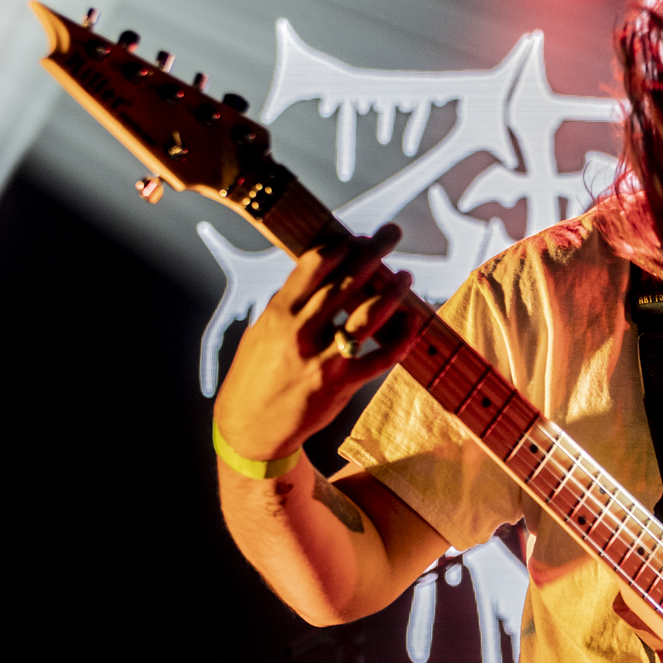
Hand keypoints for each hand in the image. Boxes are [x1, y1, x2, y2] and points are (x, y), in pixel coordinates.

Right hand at [213, 224, 421, 460]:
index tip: (356, 237)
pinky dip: (401, 339)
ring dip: (391, 293)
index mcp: (278, 315)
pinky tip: (412, 321)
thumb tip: (320, 276)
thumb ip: (289, 305)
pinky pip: (380, 358)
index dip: (339, 247)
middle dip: (371, 255)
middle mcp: (300, 333)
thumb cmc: (255, 375)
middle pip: (344, 284)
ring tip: (406, 276)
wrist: (250, 428)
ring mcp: (323, 360)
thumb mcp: (261, 332)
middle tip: (391, 234)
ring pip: (366, 318)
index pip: (312, 267)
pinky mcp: (342, 385)